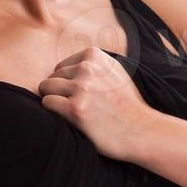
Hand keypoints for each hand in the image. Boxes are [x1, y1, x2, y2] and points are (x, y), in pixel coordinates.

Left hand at [38, 46, 158, 161]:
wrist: (141, 130)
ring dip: (53, 101)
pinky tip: (68, 119)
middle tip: (76, 108)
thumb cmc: (126, 105)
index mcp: (95, 56)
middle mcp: (87, 68)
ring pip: (46, 88)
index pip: (61, 67)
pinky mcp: (75, 109)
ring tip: (71, 113)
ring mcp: (81, 88)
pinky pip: (47, 103)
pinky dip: (52, 112)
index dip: (66, 84)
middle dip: (58, 93)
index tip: (81, 97)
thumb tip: (65, 65)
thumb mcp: (114, 72)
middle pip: (52, 77)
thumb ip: (93, 65)